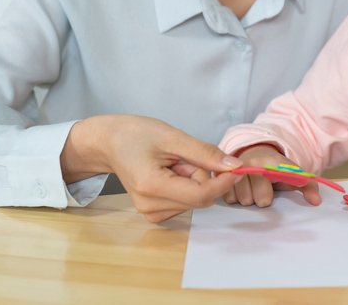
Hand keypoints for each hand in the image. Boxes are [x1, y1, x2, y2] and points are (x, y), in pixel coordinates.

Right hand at [61, 114, 241, 222]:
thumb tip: (233, 166)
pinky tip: (170, 173)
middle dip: (204, 176)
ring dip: (193, 180)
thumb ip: (204, 153)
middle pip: (200, 199)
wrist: (110, 142)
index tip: (238, 167)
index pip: (201, 195)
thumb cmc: (136, 134)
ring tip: (173, 163)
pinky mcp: (153, 212)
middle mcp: (149, 206)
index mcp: (152, 186)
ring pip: (195, 201)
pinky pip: (185, 202)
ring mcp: (150, 212)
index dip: (224, 182)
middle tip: (185, 156)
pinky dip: (185, 186)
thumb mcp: (173, 137)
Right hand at [222, 144, 321, 207]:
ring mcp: (235, 169)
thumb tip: (316, 202)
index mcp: (271, 162)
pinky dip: (236, 197)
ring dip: (250, 199)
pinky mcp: (221, 176)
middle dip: (265, 198)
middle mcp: (252, 163)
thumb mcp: (292, 175)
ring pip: (245, 200)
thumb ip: (308, 187)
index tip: (279, 195)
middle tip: (265, 191)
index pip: (278, 178)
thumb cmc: (275, 171)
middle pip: (262, 199)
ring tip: (253, 189)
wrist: (254, 156)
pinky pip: (231, 199)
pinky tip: (241, 189)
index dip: (278, 189)